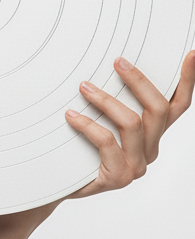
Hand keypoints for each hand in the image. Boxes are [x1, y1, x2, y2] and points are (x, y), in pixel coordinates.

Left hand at [63, 50, 194, 197]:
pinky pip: (107, 142)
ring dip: (106, 100)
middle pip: (158, 109)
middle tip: (117, 62)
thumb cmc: (78, 148)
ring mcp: (136, 166)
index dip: (187, 81)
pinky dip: (88, 124)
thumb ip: (112, 101)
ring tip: (84, 87)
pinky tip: (71, 115)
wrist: (57, 183)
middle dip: (139, 81)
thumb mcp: (99, 120)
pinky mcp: (118, 177)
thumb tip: (109, 65)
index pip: (177, 105)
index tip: (191, 55)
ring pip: (132, 123)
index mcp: (152, 135)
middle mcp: (149, 150)